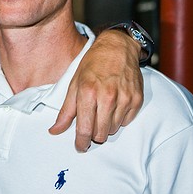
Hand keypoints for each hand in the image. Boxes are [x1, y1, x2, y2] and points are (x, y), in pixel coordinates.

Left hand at [49, 28, 143, 151]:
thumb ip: (66, 110)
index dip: (81, 142)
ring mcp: (124, 98)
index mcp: (88, 92)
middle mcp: (107, 97)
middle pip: (100, 134)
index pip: (84, 129)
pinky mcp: (137, 100)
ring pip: (113, 129)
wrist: (118, 47)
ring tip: (102, 108)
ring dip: (106, 125)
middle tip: (91, 123)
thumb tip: (55, 130)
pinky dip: (119, 118)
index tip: (80, 146)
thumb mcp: (74, 84)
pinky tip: (114, 105)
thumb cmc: (94, 64)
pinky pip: (126, 122)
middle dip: (93, 134)